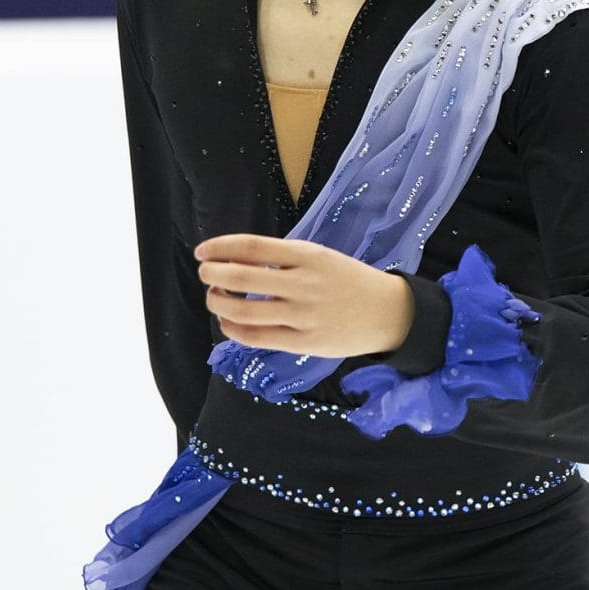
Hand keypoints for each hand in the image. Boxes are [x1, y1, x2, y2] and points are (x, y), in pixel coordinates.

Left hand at [195, 235, 413, 358]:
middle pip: (242, 278)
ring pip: (244, 311)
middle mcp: (304, 284)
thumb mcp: (320, 257)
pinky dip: (234, 329)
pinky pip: (258, 337)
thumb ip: (283, 259)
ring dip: (218, 303)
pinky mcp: (304, 342)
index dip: (220, 248)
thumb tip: (234, 261)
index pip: (252, 247)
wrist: (386, 312)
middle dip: (213, 275)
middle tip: (205, 273)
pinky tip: (228, 322)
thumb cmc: (347, 280)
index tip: (202, 251)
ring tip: (214, 297)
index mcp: (308, 255)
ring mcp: (304, 315)